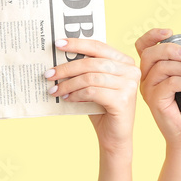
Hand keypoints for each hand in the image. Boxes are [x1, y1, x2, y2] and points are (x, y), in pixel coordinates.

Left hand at [46, 38, 139, 156]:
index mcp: (125, 61)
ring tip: (55, 90)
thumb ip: (86, 70)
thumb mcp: (94, 84)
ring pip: (90, 77)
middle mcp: (131, 70)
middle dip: (67, 67)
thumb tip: (60, 57)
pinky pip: (92, 92)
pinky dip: (76, 94)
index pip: (99, 46)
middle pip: (92, 62)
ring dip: (69, 84)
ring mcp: (129, 85)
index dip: (78, 44)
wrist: (114, 136)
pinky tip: (67, 99)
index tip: (58, 44)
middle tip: (49, 74)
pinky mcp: (122, 100)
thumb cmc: (102, 108)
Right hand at [136, 20, 180, 152]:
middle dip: (171, 49)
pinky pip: (168, 84)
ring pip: (160, 67)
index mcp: (155, 68)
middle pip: (150, 53)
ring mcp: (149, 90)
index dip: (152, 35)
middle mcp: (148, 78)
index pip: (143, 45)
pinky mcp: (155, 102)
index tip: (168, 31)